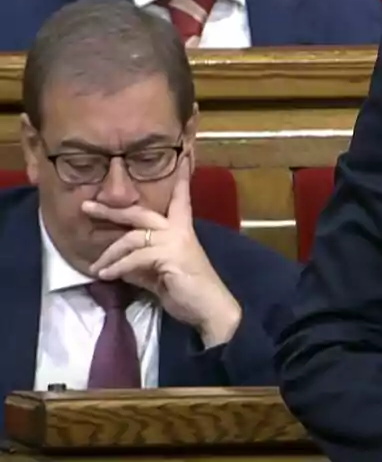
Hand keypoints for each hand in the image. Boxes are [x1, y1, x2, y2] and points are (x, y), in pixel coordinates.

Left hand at [84, 161, 241, 347]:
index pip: (180, 200)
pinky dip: (117, 267)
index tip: (183, 159)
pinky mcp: (169, 257)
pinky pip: (134, 258)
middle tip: (87, 206)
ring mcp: (175, 242)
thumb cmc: (188, 290)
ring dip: (109, 253)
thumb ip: (142, 263)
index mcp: (182, 230)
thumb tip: (118, 263)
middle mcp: (179, 230)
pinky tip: (107, 275)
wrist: (209, 307)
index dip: (179, 182)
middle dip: (112, 210)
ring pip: (132, 238)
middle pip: (140, 213)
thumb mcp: (160, 273)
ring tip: (95, 267)